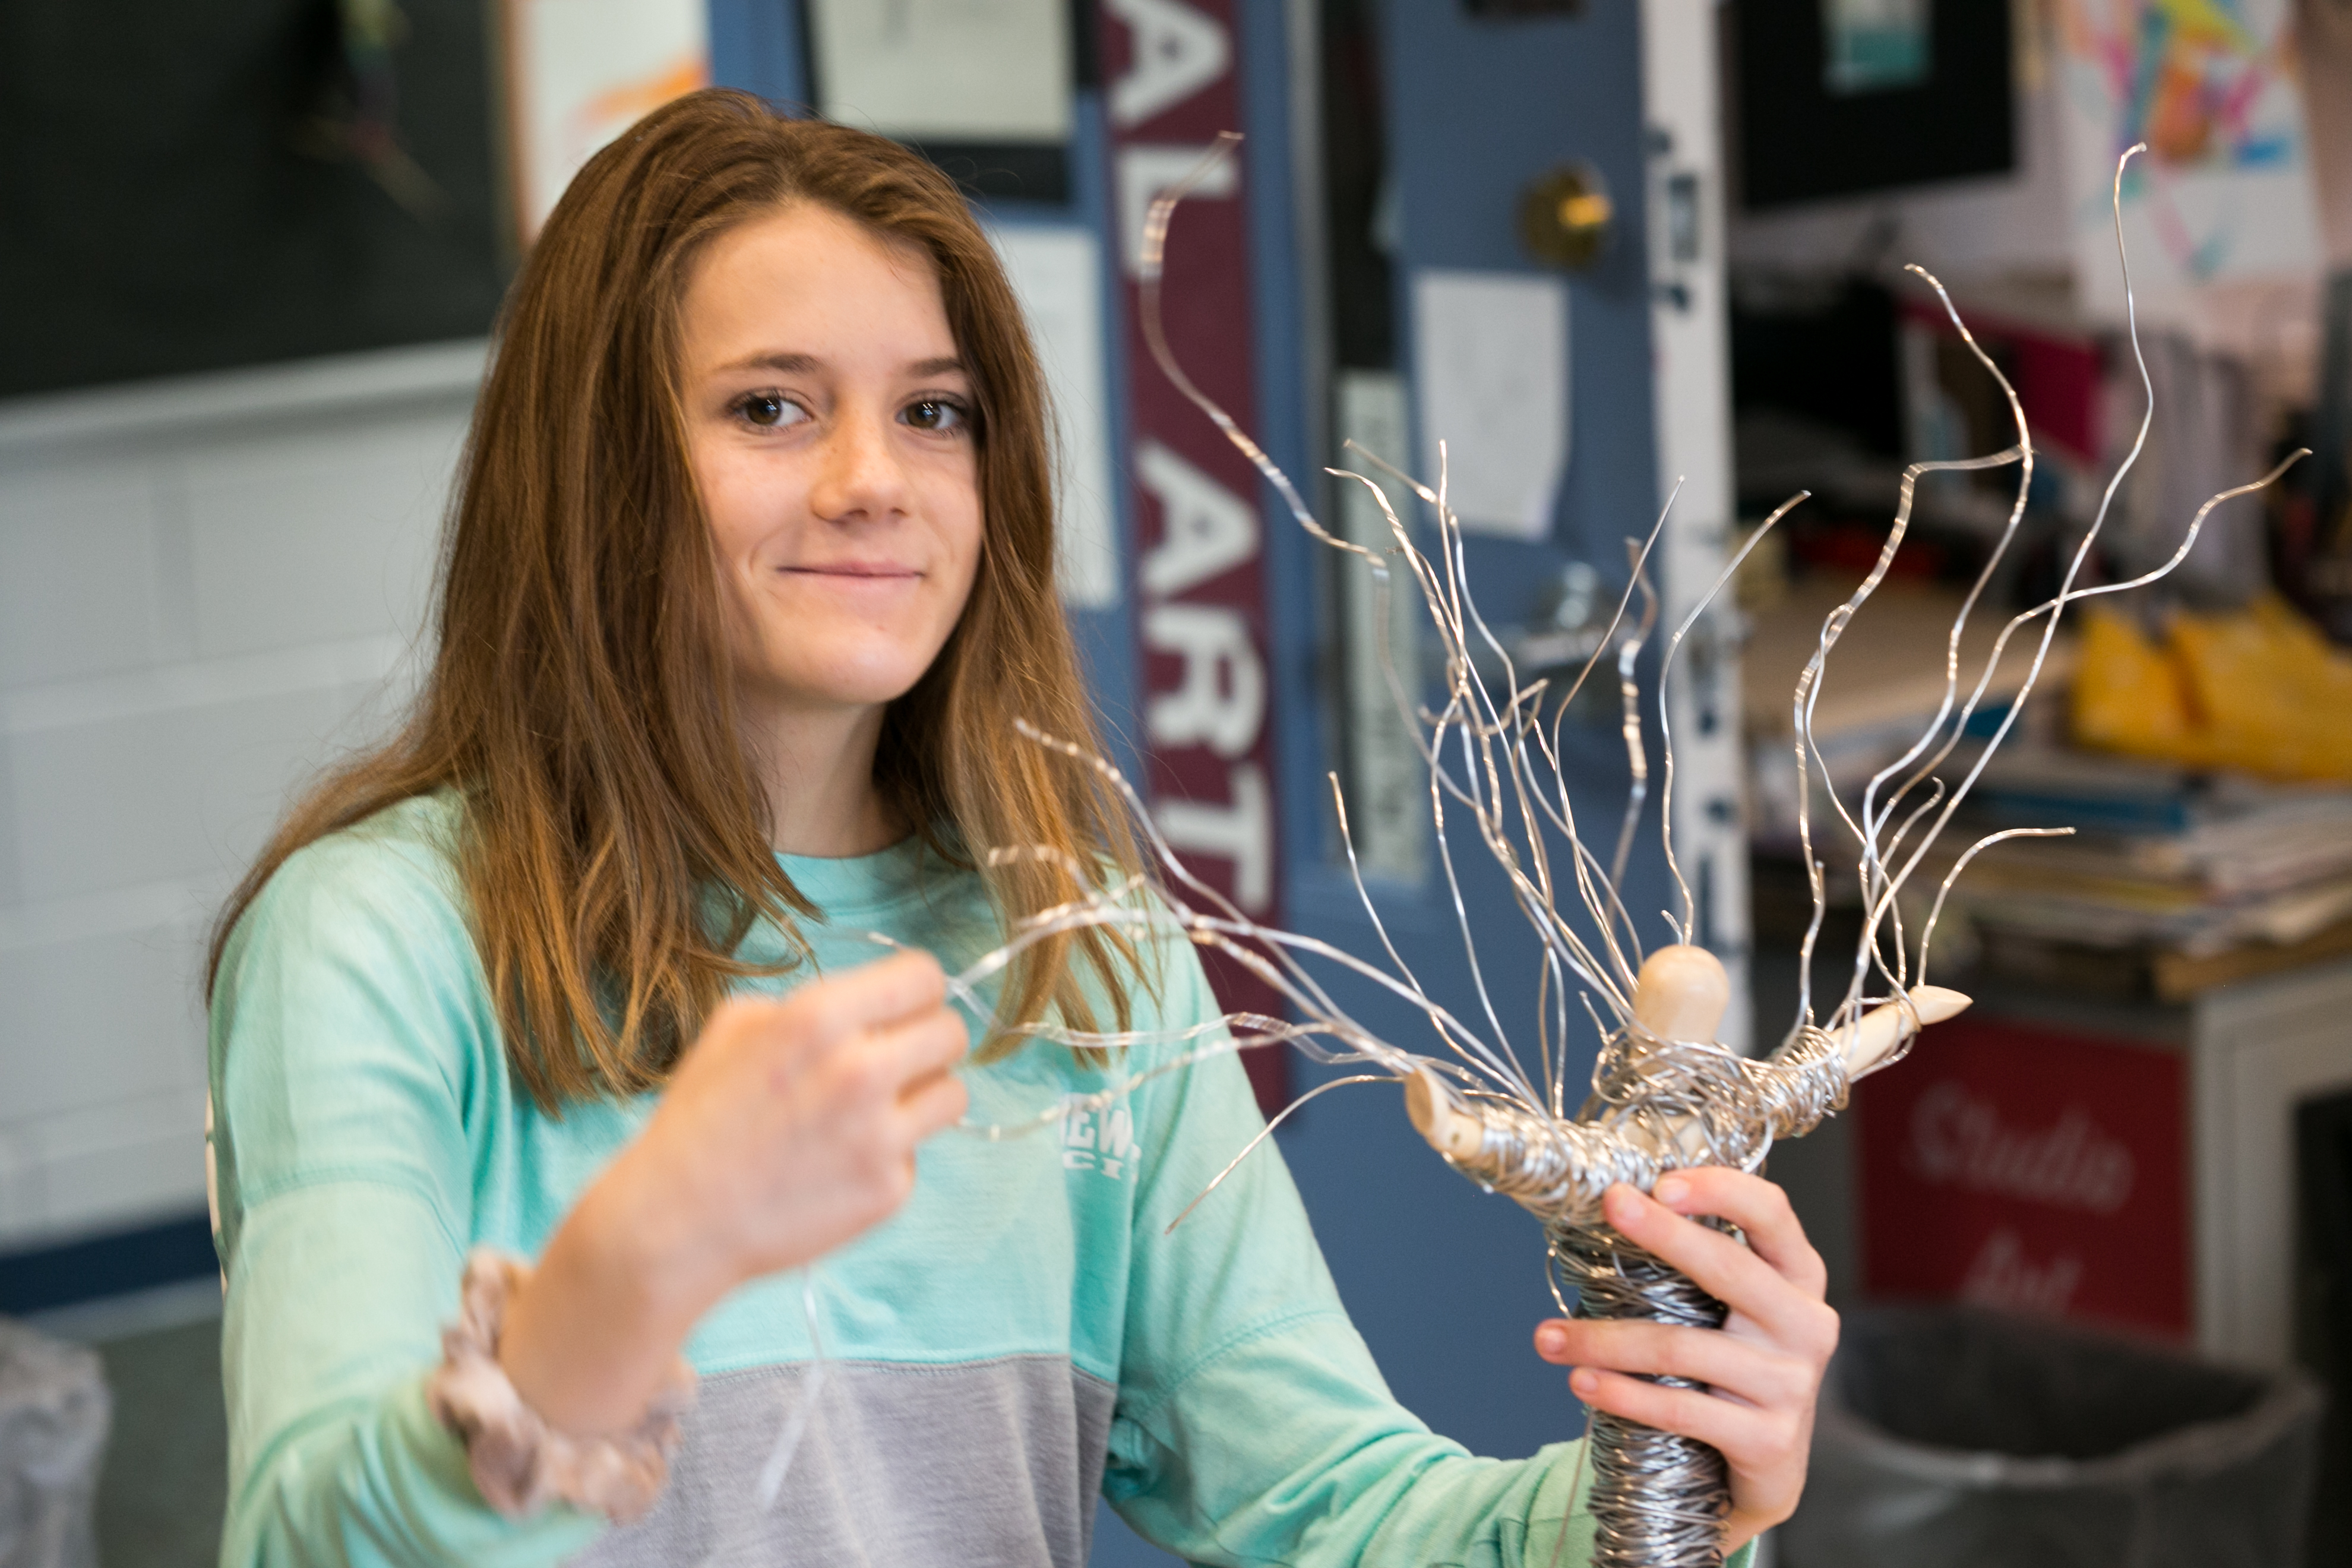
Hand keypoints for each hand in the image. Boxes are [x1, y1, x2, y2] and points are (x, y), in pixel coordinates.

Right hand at [504, 951, 967, 1433]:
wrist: (674, 1222)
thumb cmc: (699, 1120)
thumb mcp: (734, 1028)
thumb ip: (808, 1005)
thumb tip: (864, 1006)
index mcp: (821, 1018)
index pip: (925, 976)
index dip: (916, 992)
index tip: (903, 1009)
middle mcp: (860, 1070)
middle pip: (952, 1032)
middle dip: (926, 1042)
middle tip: (897, 1061)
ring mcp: (880, 1136)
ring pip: (953, 1094)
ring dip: (922, 1098)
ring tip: (874, 1113)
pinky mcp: (889, 1190)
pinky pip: (917, 1155)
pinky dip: (889, 1157)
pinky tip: (839, 1165)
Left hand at [1532, 1168, 1836, 1552]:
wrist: (1767, 1465)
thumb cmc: (1734, 1365)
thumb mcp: (1733, 1307)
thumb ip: (1697, 1262)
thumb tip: (1613, 1208)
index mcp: (1798, 1276)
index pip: (1772, 1214)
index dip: (1721, 1190)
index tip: (1660, 1181)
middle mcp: (1806, 1323)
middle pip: (1729, 1267)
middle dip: (1663, 1233)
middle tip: (1610, 1206)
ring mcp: (1792, 1383)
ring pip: (1683, 1346)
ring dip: (1604, 1339)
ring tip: (1548, 1337)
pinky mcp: (1769, 1438)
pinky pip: (1682, 1408)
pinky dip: (1624, 1394)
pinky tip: (1582, 1383)